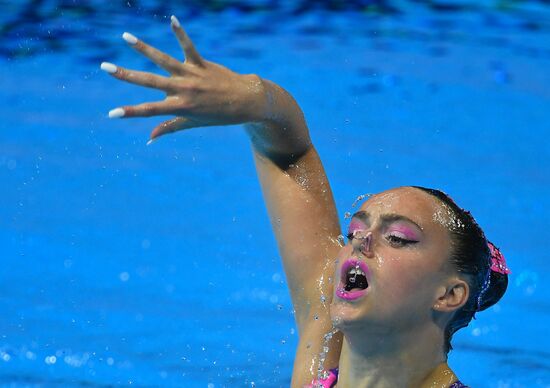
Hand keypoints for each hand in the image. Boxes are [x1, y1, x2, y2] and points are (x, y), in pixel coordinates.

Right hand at [101, 15, 265, 143]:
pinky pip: (189, 46)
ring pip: (163, 60)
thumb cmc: (218, 115)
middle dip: (126, 75)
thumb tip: (149, 139)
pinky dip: (180, 33)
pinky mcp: (201, 63)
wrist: (245, 102)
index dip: (130, 112)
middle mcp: (183, 90)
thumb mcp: (193, 123)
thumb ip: (169, 127)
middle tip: (105, 67)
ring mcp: (192, 75)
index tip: (111, 114)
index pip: (149, 110)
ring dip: (143, 48)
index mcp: (180, 107)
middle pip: (149, 81)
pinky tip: (172, 19)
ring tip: (125, 36)